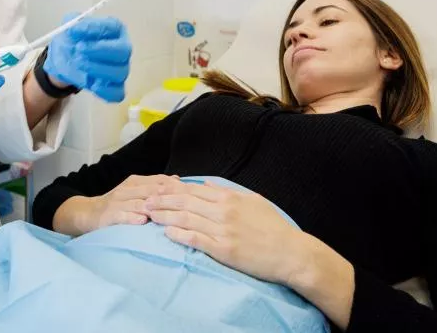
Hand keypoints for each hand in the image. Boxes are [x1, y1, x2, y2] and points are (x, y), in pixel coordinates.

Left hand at [44, 14, 131, 101]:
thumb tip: (75, 29)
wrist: (66, 59)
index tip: (74, 31)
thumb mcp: (71, 27)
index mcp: (115, 29)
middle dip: (100, 50)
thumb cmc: (74, 40)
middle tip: (78, 49)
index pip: (114, 27)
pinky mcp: (115, 87)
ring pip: (119, 72)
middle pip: (123, 51)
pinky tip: (93, 86)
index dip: (95, 28)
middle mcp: (122, 48)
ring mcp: (120, 68)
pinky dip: (106, 91)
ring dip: (97, 69)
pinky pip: (118, 93)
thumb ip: (74, 25)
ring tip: (78, 63)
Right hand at [79, 174, 179, 232]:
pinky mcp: (108, 215)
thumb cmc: (118, 204)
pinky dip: (132, 218)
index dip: (177, 187)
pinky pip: (121, 216)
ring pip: (139, 202)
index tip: (194, 195)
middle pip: (152, 190)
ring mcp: (118, 202)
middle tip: (188, 204)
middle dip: (170, 197)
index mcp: (136, 182)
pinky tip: (142, 221)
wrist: (88, 213)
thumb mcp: (136, 191)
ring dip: (153, 207)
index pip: (160, 181)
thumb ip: (155, 186)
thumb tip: (178, 180)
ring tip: (168, 212)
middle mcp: (128, 189)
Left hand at [145, 180, 310, 285]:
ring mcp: (223, 230)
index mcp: (229, 198)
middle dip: (162, 200)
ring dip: (165, 216)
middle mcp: (224, 211)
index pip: (194, 189)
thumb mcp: (253, 201)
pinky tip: (166, 233)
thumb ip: (228, 191)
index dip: (172, 189)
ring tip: (149, 214)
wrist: (291, 253)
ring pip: (186, 219)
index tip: (156, 188)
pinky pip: (197, 239)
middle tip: (144, 200)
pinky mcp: (224, 249)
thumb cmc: (274, 228)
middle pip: (185, 202)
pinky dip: (179, 235)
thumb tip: (207, 183)